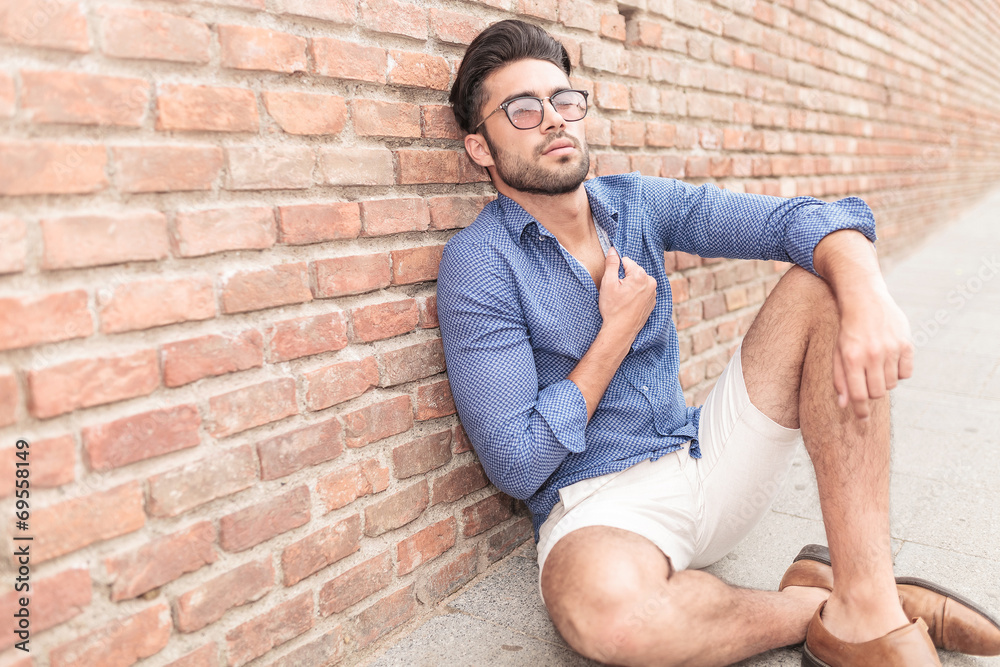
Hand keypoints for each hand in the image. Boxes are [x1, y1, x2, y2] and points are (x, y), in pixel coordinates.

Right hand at [598, 248, 656, 341]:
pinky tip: (628, 305)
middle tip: (617, 292)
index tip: (613, 282)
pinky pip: (642, 292)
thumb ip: (611, 264)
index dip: (616, 270)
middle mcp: (651, 283)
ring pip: (638, 282)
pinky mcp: (652, 303)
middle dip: (624, 278)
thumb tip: (613, 250)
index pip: (626, 261)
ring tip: (623, 300)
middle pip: (634, 271)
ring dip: (630, 287)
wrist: (620, 331)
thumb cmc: (613, 308)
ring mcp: (653, 294)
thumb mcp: (608, 283)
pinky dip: (635, 295)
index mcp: (641, 275)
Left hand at [832, 288, 913, 419]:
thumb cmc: (848, 330)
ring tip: (877, 367)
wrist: (864, 299)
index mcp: (852, 358)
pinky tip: (890, 362)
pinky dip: (899, 373)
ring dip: (884, 382)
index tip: (862, 419)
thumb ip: (840, 379)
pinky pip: (906, 373)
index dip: (860, 411)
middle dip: (872, 394)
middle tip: (868, 384)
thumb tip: (844, 405)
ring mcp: (891, 349)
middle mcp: (872, 355)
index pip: (858, 395)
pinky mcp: (906, 343)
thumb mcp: (837, 353)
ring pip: (892, 384)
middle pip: (877, 393)